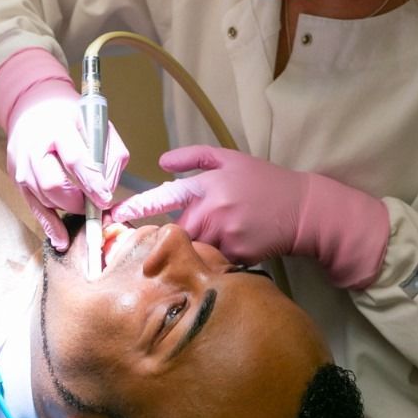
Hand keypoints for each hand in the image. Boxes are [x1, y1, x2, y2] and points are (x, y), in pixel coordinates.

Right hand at [0, 51, 128, 249]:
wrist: (33, 107)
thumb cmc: (70, 116)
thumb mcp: (98, 124)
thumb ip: (110, 154)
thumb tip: (108, 188)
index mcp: (58, 128)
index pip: (75, 160)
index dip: (91, 183)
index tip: (105, 199)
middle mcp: (34, 147)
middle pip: (53, 185)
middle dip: (77, 201)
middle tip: (95, 206)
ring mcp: (21, 164)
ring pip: (44, 198)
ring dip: (66, 210)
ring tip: (84, 212)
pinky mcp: (16, 177)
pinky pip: (33, 207)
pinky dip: (49, 225)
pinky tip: (61, 239)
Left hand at [110, 145, 390, 289]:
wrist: (302, 209)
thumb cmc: (263, 181)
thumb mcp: (231, 159)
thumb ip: (194, 157)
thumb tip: (161, 163)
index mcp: (207, 183)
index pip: (164, 196)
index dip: (137, 207)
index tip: (116, 216)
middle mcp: (211, 208)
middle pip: (177, 230)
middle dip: (182, 231)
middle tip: (206, 225)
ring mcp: (223, 233)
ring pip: (194, 246)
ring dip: (200, 243)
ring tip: (226, 232)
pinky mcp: (235, 254)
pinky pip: (214, 259)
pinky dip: (218, 255)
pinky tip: (237, 242)